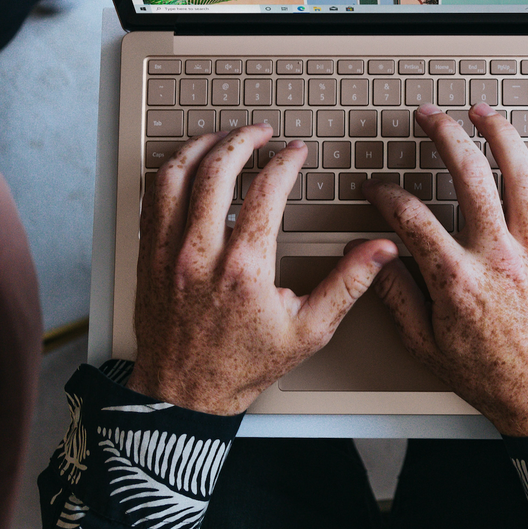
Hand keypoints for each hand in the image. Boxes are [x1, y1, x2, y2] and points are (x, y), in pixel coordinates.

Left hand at [126, 124, 398, 412]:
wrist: (184, 395)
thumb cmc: (243, 366)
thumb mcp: (309, 331)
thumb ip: (348, 284)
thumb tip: (380, 250)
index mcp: (244, 269)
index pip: (266, 192)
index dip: (284, 163)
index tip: (295, 153)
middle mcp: (200, 255)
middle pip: (216, 171)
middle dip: (243, 140)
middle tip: (261, 132)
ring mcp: (167, 253)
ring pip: (176, 176)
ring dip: (201, 147)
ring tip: (223, 137)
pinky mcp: (147, 257)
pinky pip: (151, 199)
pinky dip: (171, 172)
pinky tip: (187, 166)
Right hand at [361, 102, 527, 436]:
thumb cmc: (489, 376)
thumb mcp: (424, 345)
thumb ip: (395, 297)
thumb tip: (373, 260)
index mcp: (456, 279)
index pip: (411, 216)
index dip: (386, 195)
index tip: (378, 189)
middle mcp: (497, 256)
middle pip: (469, 176)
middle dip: (443, 136)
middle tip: (429, 116)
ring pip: (522, 178)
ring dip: (501, 137)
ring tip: (482, 113)